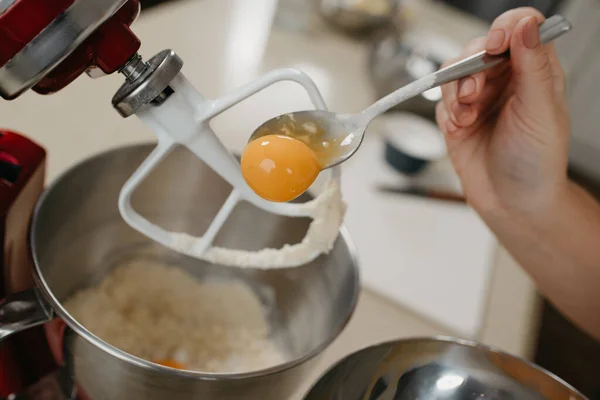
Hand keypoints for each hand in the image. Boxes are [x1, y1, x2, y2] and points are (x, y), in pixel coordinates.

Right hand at [436, 8, 570, 220]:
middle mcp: (506, 80)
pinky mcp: (456, 116)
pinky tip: (460, 128)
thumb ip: (533, 66)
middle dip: (472, 68)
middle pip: (480, 47)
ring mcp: (479, 97)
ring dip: (456, 90)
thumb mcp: (540, 112)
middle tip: (475, 93)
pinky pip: (441, 98)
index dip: (506, 29)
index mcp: (535, 71)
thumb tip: (527, 25)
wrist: (511, 204)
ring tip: (467, 116)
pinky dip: (446, 111)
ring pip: (455, 70)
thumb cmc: (536, 163)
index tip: (496, 47)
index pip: (521, 28)